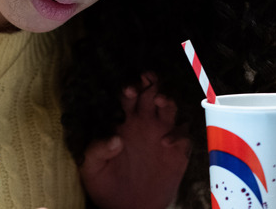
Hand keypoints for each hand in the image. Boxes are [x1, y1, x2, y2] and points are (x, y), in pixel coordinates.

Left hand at [79, 73, 190, 208]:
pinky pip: (183, 136)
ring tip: (159, 100)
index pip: (129, 97)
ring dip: (167, 100)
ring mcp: (162, 135)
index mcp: (124, 122)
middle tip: (147, 79)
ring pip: (170, 109)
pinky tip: (165, 142)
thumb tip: (114, 139)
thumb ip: (97, 152)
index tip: (128, 89)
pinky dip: (178, 135)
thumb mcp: (92, 169)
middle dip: (150, 84)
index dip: (130, 89)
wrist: (126, 208)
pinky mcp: (176, 153)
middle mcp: (145, 124)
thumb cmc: (105, 185)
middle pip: (151, 94)